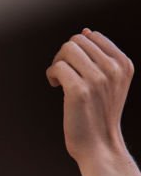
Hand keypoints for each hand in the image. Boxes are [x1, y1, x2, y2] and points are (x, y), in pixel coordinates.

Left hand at [46, 29, 132, 162]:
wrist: (99, 144)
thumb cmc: (99, 114)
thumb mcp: (110, 82)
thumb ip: (100, 57)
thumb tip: (86, 31)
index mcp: (123, 64)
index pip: (92, 36)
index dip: (77, 48)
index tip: (74, 66)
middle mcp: (113, 69)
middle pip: (77, 41)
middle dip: (64, 55)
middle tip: (63, 73)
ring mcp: (97, 79)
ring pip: (67, 50)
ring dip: (57, 63)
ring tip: (59, 79)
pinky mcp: (79, 91)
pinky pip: (58, 67)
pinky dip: (51, 74)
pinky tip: (55, 85)